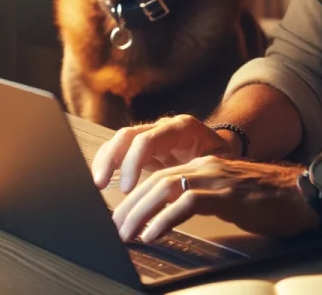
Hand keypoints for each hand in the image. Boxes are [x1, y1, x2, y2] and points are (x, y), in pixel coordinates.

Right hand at [92, 114, 238, 191]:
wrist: (223, 148)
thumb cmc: (222, 158)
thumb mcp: (216, 165)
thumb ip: (199, 175)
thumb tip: (183, 195)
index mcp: (182, 128)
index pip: (149, 139)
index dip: (134, 162)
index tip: (128, 189)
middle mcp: (163, 126)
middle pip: (128, 135)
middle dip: (112, 159)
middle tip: (102, 185)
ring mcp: (151, 134)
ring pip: (120, 140)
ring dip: (105, 161)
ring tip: (98, 185)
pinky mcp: (143, 146)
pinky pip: (120, 149)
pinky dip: (108, 163)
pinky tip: (102, 181)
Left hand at [112, 154, 318, 242]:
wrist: (302, 194)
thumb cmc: (267, 200)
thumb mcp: (227, 196)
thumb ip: (203, 198)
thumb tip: (171, 217)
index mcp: (205, 165)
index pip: (160, 175)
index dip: (137, 196)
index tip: (121, 217)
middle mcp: (207, 165)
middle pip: (157, 180)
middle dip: (131, 206)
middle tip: (116, 229)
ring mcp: (217, 177)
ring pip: (166, 187)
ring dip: (141, 212)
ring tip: (126, 234)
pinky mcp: (227, 194)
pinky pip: (188, 202)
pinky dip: (165, 219)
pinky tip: (153, 234)